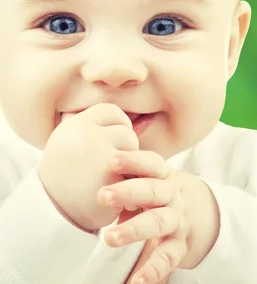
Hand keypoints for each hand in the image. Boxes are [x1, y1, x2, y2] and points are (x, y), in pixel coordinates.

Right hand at [39, 103, 138, 230]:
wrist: (51, 213)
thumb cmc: (66, 175)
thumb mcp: (70, 141)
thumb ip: (95, 128)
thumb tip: (128, 117)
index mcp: (76, 125)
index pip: (112, 112)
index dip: (117, 127)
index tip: (109, 143)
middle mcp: (86, 136)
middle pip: (126, 133)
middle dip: (123, 150)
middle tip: (106, 168)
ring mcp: (100, 157)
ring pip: (134, 153)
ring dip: (129, 167)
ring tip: (110, 180)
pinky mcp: (112, 179)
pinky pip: (136, 175)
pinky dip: (131, 187)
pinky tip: (115, 195)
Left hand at [98, 151, 219, 283]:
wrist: (201, 211)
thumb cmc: (160, 193)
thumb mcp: (150, 180)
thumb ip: (130, 177)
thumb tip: (90, 173)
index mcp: (163, 177)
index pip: (151, 164)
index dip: (133, 161)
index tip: (111, 161)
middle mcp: (172, 196)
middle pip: (152, 191)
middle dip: (128, 192)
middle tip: (102, 196)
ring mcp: (177, 221)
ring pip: (158, 222)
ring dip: (134, 229)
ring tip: (109, 238)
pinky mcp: (179, 245)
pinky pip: (167, 257)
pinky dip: (153, 269)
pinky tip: (137, 280)